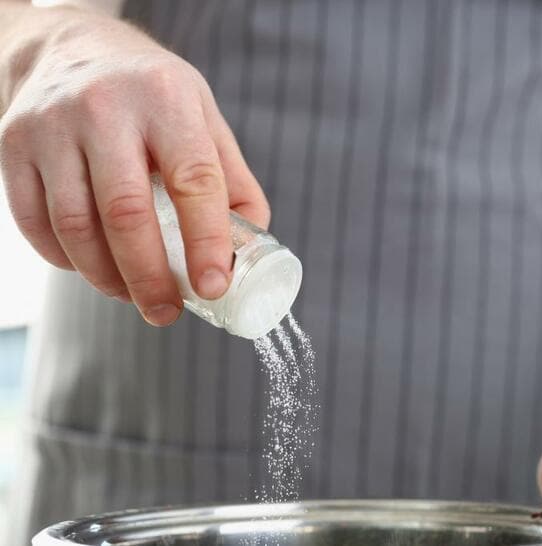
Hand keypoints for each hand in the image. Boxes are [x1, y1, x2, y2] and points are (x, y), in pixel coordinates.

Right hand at [0, 9, 268, 324]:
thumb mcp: (204, 118)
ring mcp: (52, 127)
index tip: (214, 287)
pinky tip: (93, 268)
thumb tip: (249, 249)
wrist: (71, 46)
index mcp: (167, 99)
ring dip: (107, 277)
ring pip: (76, 226)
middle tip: (166, 312)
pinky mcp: (14, 146)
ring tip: (133, 295)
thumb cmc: (151, 94)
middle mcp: (106, 108)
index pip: (193, 180)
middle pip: (126, 213)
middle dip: (150, 277)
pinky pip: (35, 223)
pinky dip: (66, 260)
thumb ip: (231, 180)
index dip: (207, 241)